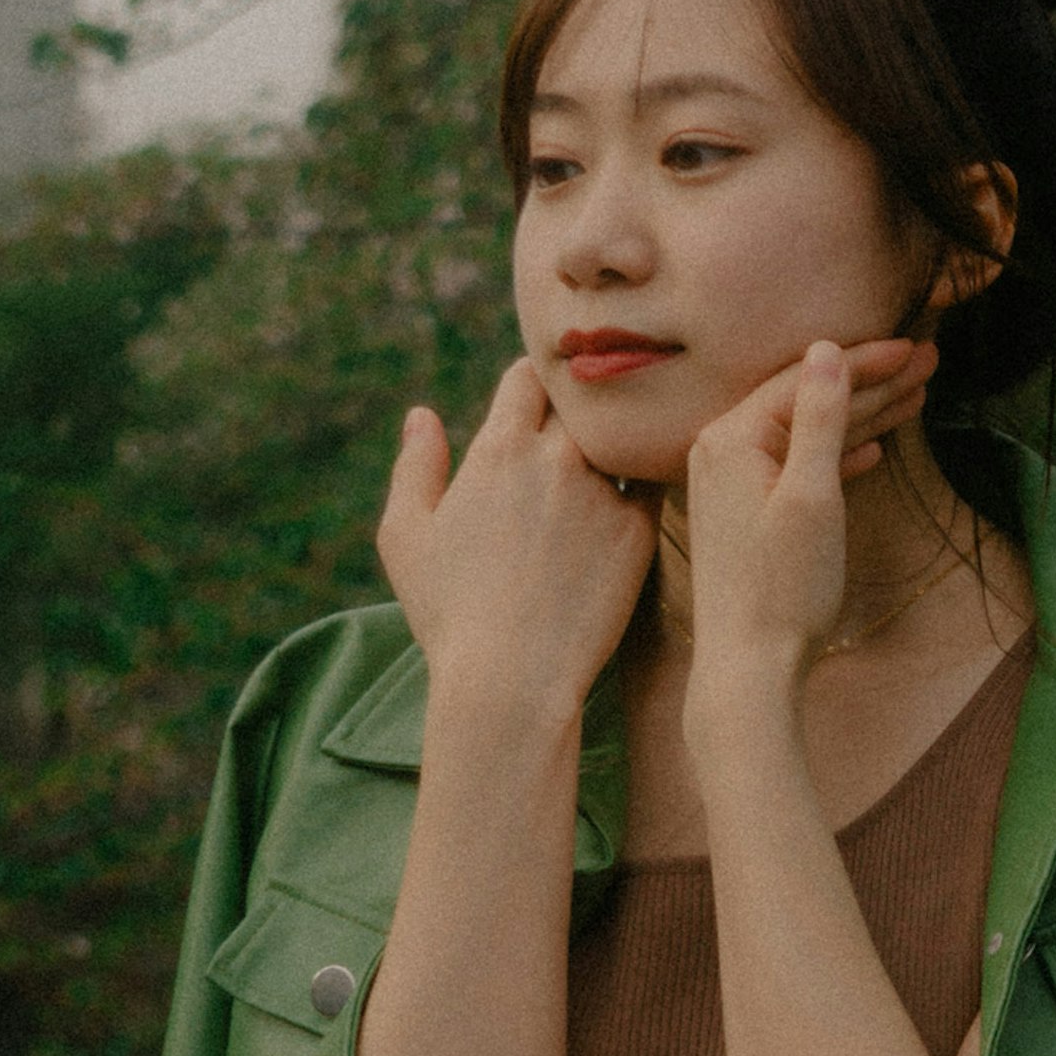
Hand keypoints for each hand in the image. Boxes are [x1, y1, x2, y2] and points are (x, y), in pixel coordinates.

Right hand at [378, 363, 651, 722]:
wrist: (511, 678)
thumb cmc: (447, 613)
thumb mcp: (406, 536)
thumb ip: (415, 466)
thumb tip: (421, 415)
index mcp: (498, 449)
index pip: (528, 377)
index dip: (532, 385)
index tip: (536, 404)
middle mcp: (556, 459)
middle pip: (581, 402)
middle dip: (578, 409)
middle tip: (579, 433)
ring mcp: (604, 493)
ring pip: (621, 440)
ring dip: (614, 445)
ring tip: (612, 463)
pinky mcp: (639, 531)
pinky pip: (649, 486)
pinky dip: (640, 485)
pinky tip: (632, 502)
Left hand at [682, 334, 937, 695]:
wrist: (749, 668)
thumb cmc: (782, 587)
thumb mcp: (811, 495)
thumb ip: (819, 418)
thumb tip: (826, 350)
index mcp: (731, 439)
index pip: (804, 379)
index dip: (864, 361)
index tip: (915, 347)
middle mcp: (722, 452)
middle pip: (806, 401)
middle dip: (870, 382)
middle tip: (928, 361)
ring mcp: (732, 485)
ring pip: (806, 434)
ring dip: (861, 416)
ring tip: (916, 396)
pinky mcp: (746, 515)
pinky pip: (797, 467)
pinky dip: (837, 454)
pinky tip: (872, 450)